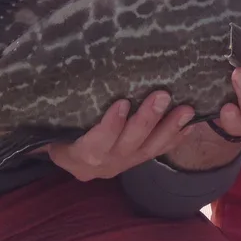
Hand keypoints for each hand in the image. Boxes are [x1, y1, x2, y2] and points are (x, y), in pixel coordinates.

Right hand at [47, 91, 194, 181]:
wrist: (64, 153)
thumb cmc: (54, 131)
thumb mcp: (50, 125)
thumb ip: (60, 111)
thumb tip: (66, 75)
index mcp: (78, 156)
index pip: (95, 144)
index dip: (110, 126)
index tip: (122, 102)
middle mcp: (103, 165)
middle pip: (128, 145)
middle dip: (147, 120)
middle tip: (162, 95)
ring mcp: (124, 164)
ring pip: (149, 149)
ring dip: (169, 128)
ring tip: (186, 109)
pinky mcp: (138, 161)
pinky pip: (159, 151)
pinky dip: (176, 137)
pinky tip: (190, 124)